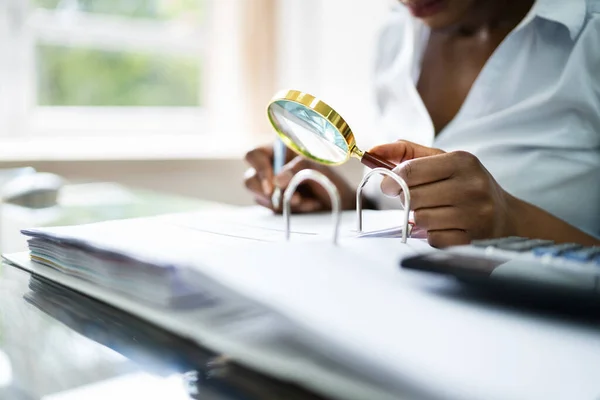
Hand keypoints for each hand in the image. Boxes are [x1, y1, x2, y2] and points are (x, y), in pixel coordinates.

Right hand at [244, 145, 355, 212]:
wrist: (341, 201)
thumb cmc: (330, 179)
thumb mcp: (317, 168)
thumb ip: (297, 168)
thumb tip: (277, 181)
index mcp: (278, 150)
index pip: (254, 155)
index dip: (259, 169)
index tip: (272, 186)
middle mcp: (270, 168)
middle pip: (250, 180)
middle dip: (269, 194)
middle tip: (293, 200)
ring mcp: (271, 187)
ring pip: (261, 198)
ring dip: (284, 203)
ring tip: (308, 202)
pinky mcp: (274, 203)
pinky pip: (272, 210)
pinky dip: (289, 211)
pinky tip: (308, 206)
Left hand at [369, 140, 516, 247]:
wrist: (505, 214)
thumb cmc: (464, 182)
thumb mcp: (442, 160)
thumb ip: (406, 152)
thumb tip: (373, 151)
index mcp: (462, 160)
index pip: (410, 171)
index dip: (391, 180)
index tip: (388, 185)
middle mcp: (471, 185)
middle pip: (412, 197)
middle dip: (406, 200)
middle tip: (414, 198)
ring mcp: (474, 213)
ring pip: (420, 219)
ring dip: (419, 218)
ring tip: (432, 211)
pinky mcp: (473, 237)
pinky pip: (433, 239)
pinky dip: (431, 234)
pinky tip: (444, 225)